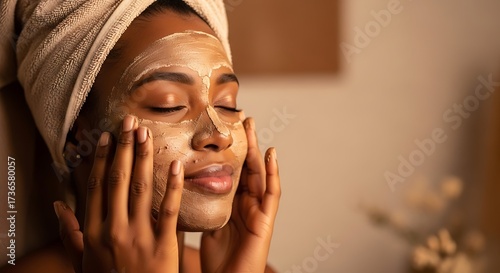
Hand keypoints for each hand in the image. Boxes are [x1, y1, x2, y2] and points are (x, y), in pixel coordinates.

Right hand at [54, 115, 183, 272]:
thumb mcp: (83, 261)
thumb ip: (70, 233)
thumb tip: (58, 205)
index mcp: (94, 232)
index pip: (96, 187)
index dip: (101, 159)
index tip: (107, 136)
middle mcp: (114, 230)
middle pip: (118, 181)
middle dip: (124, 148)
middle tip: (130, 121)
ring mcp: (139, 237)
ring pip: (141, 189)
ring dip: (143, 158)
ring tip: (146, 133)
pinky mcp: (163, 246)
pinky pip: (170, 211)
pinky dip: (173, 186)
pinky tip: (175, 164)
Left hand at [200, 117, 280, 272]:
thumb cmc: (219, 261)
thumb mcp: (208, 226)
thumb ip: (206, 207)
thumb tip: (188, 189)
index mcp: (233, 205)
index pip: (232, 171)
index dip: (230, 152)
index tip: (222, 131)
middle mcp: (247, 204)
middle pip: (247, 167)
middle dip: (244, 143)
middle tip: (240, 118)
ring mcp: (258, 210)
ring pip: (259, 173)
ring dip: (257, 149)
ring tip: (252, 126)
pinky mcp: (266, 220)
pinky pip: (272, 193)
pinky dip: (273, 172)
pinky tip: (270, 153)